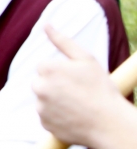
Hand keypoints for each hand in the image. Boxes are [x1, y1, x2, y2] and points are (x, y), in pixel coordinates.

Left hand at [33, 24, 120, 147]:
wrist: (110, 123)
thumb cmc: (100, 89)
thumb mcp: (86, 59)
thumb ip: (62, 41)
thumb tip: (45, 24)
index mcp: (46, 68)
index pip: (45, 66)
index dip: (62, 72)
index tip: (77, 80)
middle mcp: (38, 87)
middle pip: (42, 82)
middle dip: (55, 85)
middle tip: (78, 93)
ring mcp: (40, 107)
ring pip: (44, 99)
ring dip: (56, 101)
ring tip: (78, 105)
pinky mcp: (44, 124)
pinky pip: (47, 116)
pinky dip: (57, 116)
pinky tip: (74, 116)